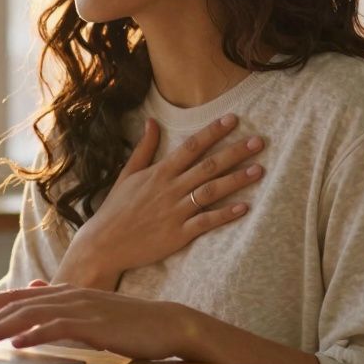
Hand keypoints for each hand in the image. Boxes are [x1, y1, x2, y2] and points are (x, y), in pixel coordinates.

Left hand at [0, 283, 191, 359]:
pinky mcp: (95, 323)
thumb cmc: (129, 321)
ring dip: (0, 330)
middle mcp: (69, 295)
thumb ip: (60, 301)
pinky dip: (35, 334)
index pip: (19, 296)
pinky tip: (18, 343)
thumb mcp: (89, 308)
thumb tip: (34, 290)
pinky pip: (59, 328)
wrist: (167, 323)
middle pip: (17, 306)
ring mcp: (81, 307)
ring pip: (30, 315)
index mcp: (66, 292)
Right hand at [56, 114, 265, 288]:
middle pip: (208, 166)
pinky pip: (206, 222)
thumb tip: (152, 122)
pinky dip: (225, 215)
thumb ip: (144, 149)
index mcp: (159, 173)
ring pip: (211, 191)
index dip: (212, 132)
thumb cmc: (116, 208)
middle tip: (259, 142)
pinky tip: (244, 207)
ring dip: (236, 180)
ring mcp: (175, 211)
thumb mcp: (127, 174)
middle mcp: (170, 189)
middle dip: (234, 152)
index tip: (233, 120)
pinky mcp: (179, 234)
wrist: (104, 243)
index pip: (191, 147)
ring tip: (259, 170)